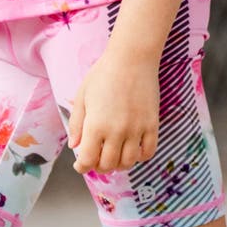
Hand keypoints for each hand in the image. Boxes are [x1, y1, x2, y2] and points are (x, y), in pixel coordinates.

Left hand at [67, 50, 159, 174]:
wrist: (132, 59)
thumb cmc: (103, 74)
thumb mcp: (82, 96)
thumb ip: (77, 123)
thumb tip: (75, 146)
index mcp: (96, 125)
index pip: (88, 160)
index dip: (82, 167)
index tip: (81, 166)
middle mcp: (116, 132)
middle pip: (108, 165)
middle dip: (99, 167)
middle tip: (96, 160)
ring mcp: (136, 130)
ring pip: (128, 163)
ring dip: (119, 165)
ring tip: (113, 157)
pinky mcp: (152, 125)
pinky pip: (147, 152)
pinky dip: (139, 157)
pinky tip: (132, 150)